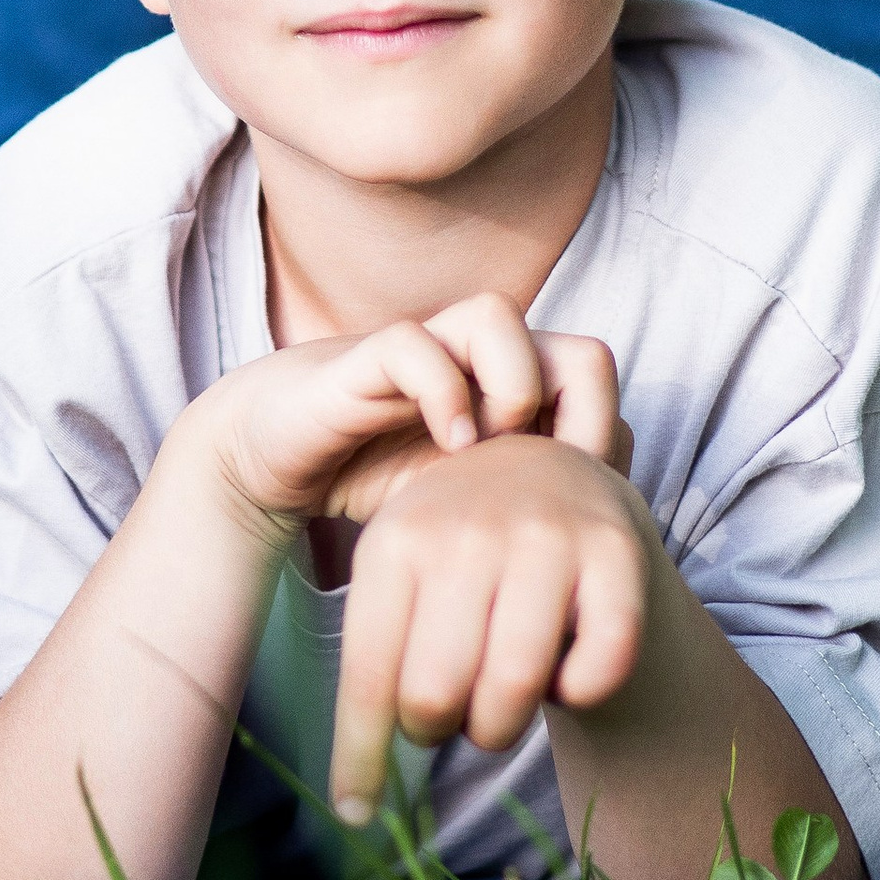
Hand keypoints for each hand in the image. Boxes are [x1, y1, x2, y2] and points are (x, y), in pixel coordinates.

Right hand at [192, 293, 623, 538]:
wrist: (272, 456)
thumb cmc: (378, 482)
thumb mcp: (465, 509)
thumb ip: (520, 512)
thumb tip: (597, 563)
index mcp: (512, 391)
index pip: (599, 387)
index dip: (607, 439)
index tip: (585, 508)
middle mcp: (478, 362)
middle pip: (579, 347)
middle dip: (583, 411)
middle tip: (556, 474)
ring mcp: (424, 351)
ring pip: (497, 316)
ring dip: (514, 385)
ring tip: (497, 449)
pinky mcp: (365, 359)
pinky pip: (414, 343)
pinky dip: (442, 390)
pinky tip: (448, 446)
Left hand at [329, 434, 655, 824]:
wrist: (560, 475)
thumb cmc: (467, 552)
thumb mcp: (405, 575)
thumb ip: (379, 660)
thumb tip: (352, 802)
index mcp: (397, 539)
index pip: (370, 673)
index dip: (361, 757)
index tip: (354, 814)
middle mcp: (467, 529)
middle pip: (437, 693)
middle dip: (437, 731)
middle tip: (448, 713)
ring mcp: (546, 536)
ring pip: (514, 689)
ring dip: (501, 725)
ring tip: (495, 703)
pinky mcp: (616, 553)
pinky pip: (596, 670)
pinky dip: (580, 693)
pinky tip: (564, 671)